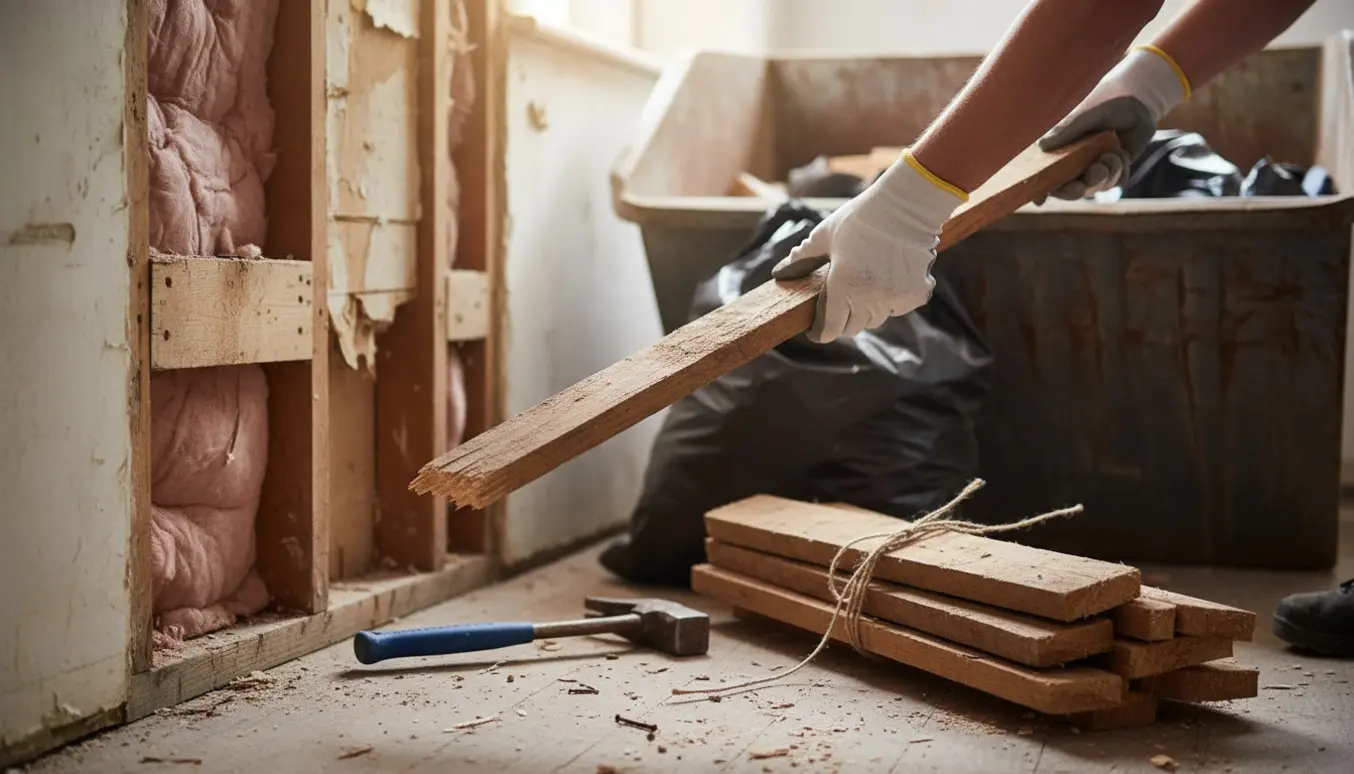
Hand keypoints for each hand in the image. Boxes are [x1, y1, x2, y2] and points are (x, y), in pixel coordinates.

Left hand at [770, 152, 964, 344]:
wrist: (907, 205)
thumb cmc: (862, 218)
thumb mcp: (825, 236)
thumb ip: (802, 259)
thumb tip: (779, 273)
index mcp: (843, 286)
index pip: (830, 330)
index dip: (821, 332)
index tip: (817, 328)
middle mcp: (869, 299)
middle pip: (852, 328)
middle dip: (843, 319)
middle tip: (840, 300)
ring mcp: (895, 299)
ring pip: (875, 320)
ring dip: (867, 310)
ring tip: (864, 285)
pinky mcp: (916, 295)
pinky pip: (897, 309)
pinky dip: (891, 300)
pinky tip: (888, 278)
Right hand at [1037, 45, 1191, 201]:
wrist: (1138, 101)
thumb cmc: (1106, 102)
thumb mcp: (1085, 115)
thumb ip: (1066, 130)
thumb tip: (1042, 146)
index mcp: (1060, 149)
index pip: (1045, 174)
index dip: (1040, 189)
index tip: (1040, 200)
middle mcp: (1075, 162)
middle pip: (1068, 190)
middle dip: (1074, 190)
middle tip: (1080, 187)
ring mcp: (1095, 167)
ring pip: (1095, 188)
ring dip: (1104, 176)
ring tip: (1112, 156)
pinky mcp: (1115, 169)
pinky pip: (1116, 182)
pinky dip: (1120, 171)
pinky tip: (1122, 154)